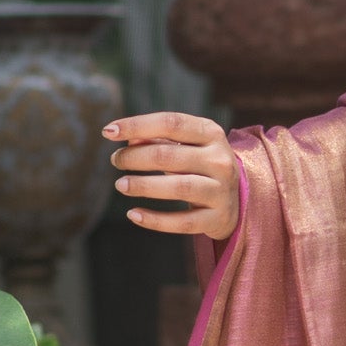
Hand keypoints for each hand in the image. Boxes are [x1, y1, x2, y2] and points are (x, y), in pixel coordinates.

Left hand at [104, 112, 238, 239]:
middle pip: (169, 156)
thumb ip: (157, 140)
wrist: (237, 199)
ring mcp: (222, 191)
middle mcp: (221, 160)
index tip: (108, 132)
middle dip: (134, 157)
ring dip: (143, 186)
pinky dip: (155, 220)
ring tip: (121, 185)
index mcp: (212, 134)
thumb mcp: (185, 146)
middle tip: (116, 161)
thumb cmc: (200, 165)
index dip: (137, 125)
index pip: (171, 123)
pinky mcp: (218, 218)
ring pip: (177, 188)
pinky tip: (133, 214)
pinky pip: (182, 221)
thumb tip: (127, 140)